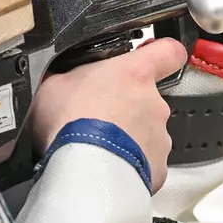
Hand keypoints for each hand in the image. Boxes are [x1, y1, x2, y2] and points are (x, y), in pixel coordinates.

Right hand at [27, 37, 188, 190]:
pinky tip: (107, 168)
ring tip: (99, 149)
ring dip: (127, 139)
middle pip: (147, 100)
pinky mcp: (158, 167)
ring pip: (146, 133)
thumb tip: (61, 77)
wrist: (83, 170)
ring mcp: (159, 137)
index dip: (162, 53)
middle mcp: (154, 104)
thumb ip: (69, 77)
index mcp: (135, 75)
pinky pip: (145, 163)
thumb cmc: (70, 123)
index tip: (151, 57)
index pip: (168, 52)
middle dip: (125, 109)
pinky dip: (130, 165)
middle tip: (97, 121)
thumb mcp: (54, 85)